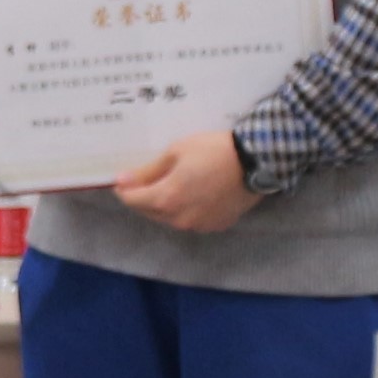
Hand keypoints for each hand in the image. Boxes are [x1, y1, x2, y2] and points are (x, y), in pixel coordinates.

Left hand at [109, 129, 251, 234]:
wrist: (255, 162)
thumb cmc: (212, 150)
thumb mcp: (176, 152)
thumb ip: (148, 171)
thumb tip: (123, 181)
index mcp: (166, 199)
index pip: (133, 200)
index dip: (124, 189)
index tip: (122, 178)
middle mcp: (179, 219)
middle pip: (149, 212)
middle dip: (143, 197)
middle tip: (144, 179)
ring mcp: (199, 226)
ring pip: (169, 219)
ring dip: (163, 205)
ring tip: (170, 184)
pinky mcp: (215, 226)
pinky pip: (190, 221)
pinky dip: (185, 209)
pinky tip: (192, 193)